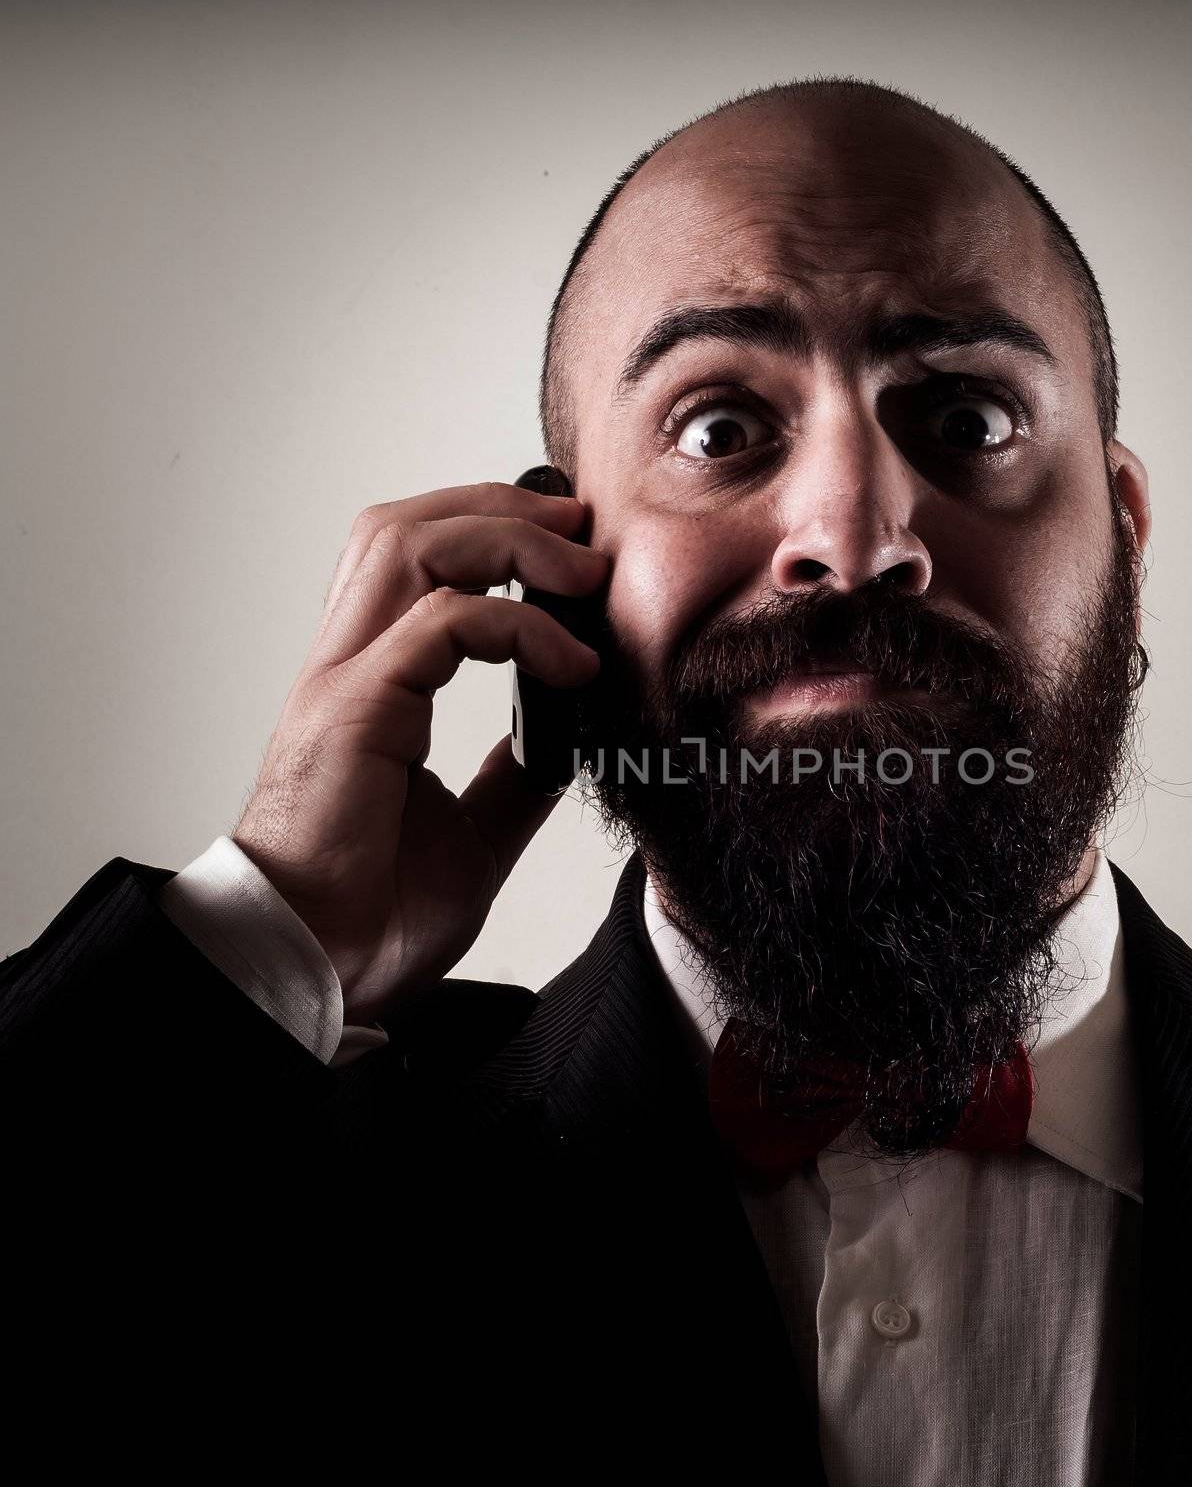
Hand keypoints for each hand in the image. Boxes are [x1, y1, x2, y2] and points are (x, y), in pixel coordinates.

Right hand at [233, 476, 606, 1023]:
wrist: (315, 978)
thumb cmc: (369, 919)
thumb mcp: (473, 835)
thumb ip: (511, 777)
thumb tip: (563, 744)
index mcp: (369, 689)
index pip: (413, 564)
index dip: (490, 533)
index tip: (571, 552)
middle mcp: (347, 670)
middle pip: (404, 528)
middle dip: (500, 509)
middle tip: (582, 530)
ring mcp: (345, 686)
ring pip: (408, 547)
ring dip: (506, 539)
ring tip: (580, 573)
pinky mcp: (355, 715)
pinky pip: (441, 625)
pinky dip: (518, 626)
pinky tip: (570, 665)